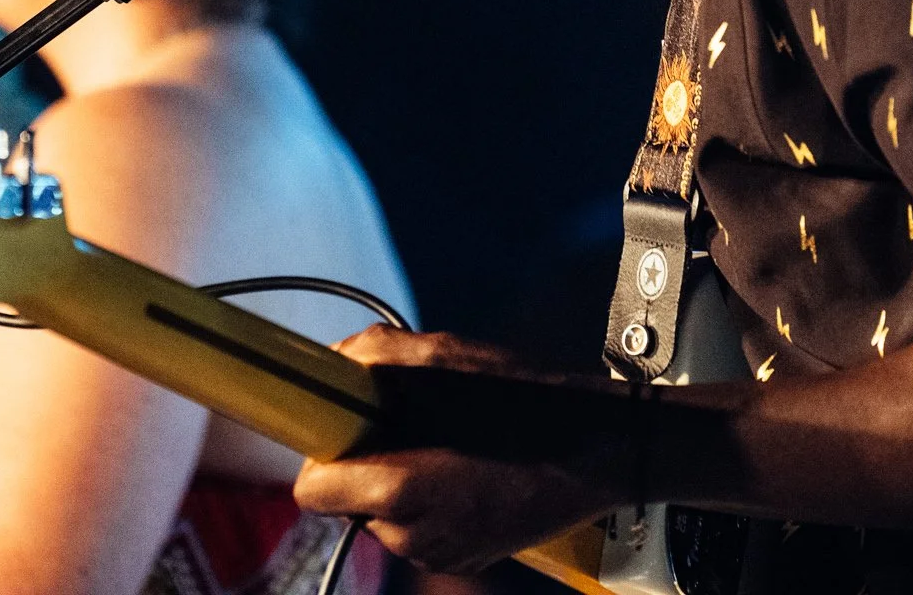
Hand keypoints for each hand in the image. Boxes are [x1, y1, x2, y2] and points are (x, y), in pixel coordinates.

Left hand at [293, 327, 624, 572]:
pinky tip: (473, 465)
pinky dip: (433, 496)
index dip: (322, 450)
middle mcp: (410, 537)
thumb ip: (375, 355)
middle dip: (370, 458)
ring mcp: (439, 556)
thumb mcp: (446, 356)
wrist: (601, 449)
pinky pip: (421, 526)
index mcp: (397, 490)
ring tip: (455, 438)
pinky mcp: (464, 558)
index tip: (345, 422)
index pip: (311, 489)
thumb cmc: (525, 400)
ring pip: (385, 512)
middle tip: (412, 418)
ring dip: (403, 475)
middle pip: (348, 499)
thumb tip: (334, 364)